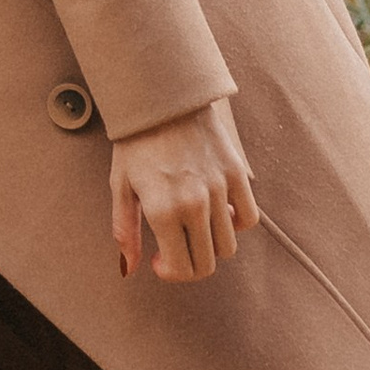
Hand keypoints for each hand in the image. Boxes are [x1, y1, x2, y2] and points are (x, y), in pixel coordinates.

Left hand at [110, 98, 259, 282]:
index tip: (161, 260)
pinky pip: (248, 217)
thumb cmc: (135, 141)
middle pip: (207, 263)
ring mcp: (218, 189)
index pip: (182, 267)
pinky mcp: (236, 173)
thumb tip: (129, 268)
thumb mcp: (120, 185)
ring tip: (194, 228)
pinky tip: (218, 213)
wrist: (161, 97)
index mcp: (162, 209)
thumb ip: (125, 230)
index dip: (171, 273)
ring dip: (211, 247)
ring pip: (229, 246)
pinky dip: (236, 224)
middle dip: (191, 266)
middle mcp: (194, 204)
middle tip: (177, 250)